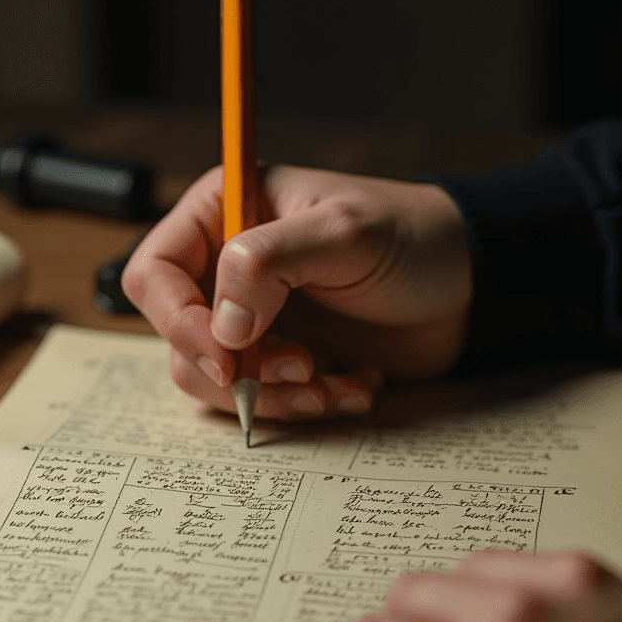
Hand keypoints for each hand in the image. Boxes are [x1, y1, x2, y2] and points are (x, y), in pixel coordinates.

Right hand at [121, 165, 471, 419]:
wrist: (466, 287)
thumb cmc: (410, 239)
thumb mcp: (343, 232)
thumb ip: (267, 264)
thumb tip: (222, 328)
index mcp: (222, 215)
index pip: (155, 274)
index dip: (178, 322)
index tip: (227, 357)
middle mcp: (226, 270)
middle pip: (179, 339)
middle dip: (237, 369)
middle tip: (301, 368)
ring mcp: (254, 320)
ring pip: (217, 381)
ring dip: (274, 396)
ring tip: (331, 385)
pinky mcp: (282, 360)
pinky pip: (264, 402)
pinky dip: (306, 406)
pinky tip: (354, 385)